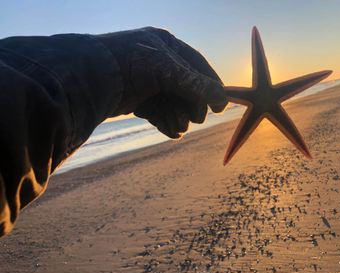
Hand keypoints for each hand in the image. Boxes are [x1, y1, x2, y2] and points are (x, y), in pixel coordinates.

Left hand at [111, 27, 227, 137]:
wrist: (89, 78)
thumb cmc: (130, 64)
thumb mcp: (168, 71)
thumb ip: (196, 85)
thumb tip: (223, 100)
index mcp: (166, 45)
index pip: (196, 65)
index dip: (210, 85)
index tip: (220, 104)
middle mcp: (156, 62)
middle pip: (184, 88)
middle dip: (189, 106)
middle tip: (194, 120)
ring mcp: (145, 81)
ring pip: (171, 102)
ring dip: (177, 116)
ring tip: (179, 128)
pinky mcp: (135, 99)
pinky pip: (157, 112)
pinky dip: (165, 122)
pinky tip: (172, 132)